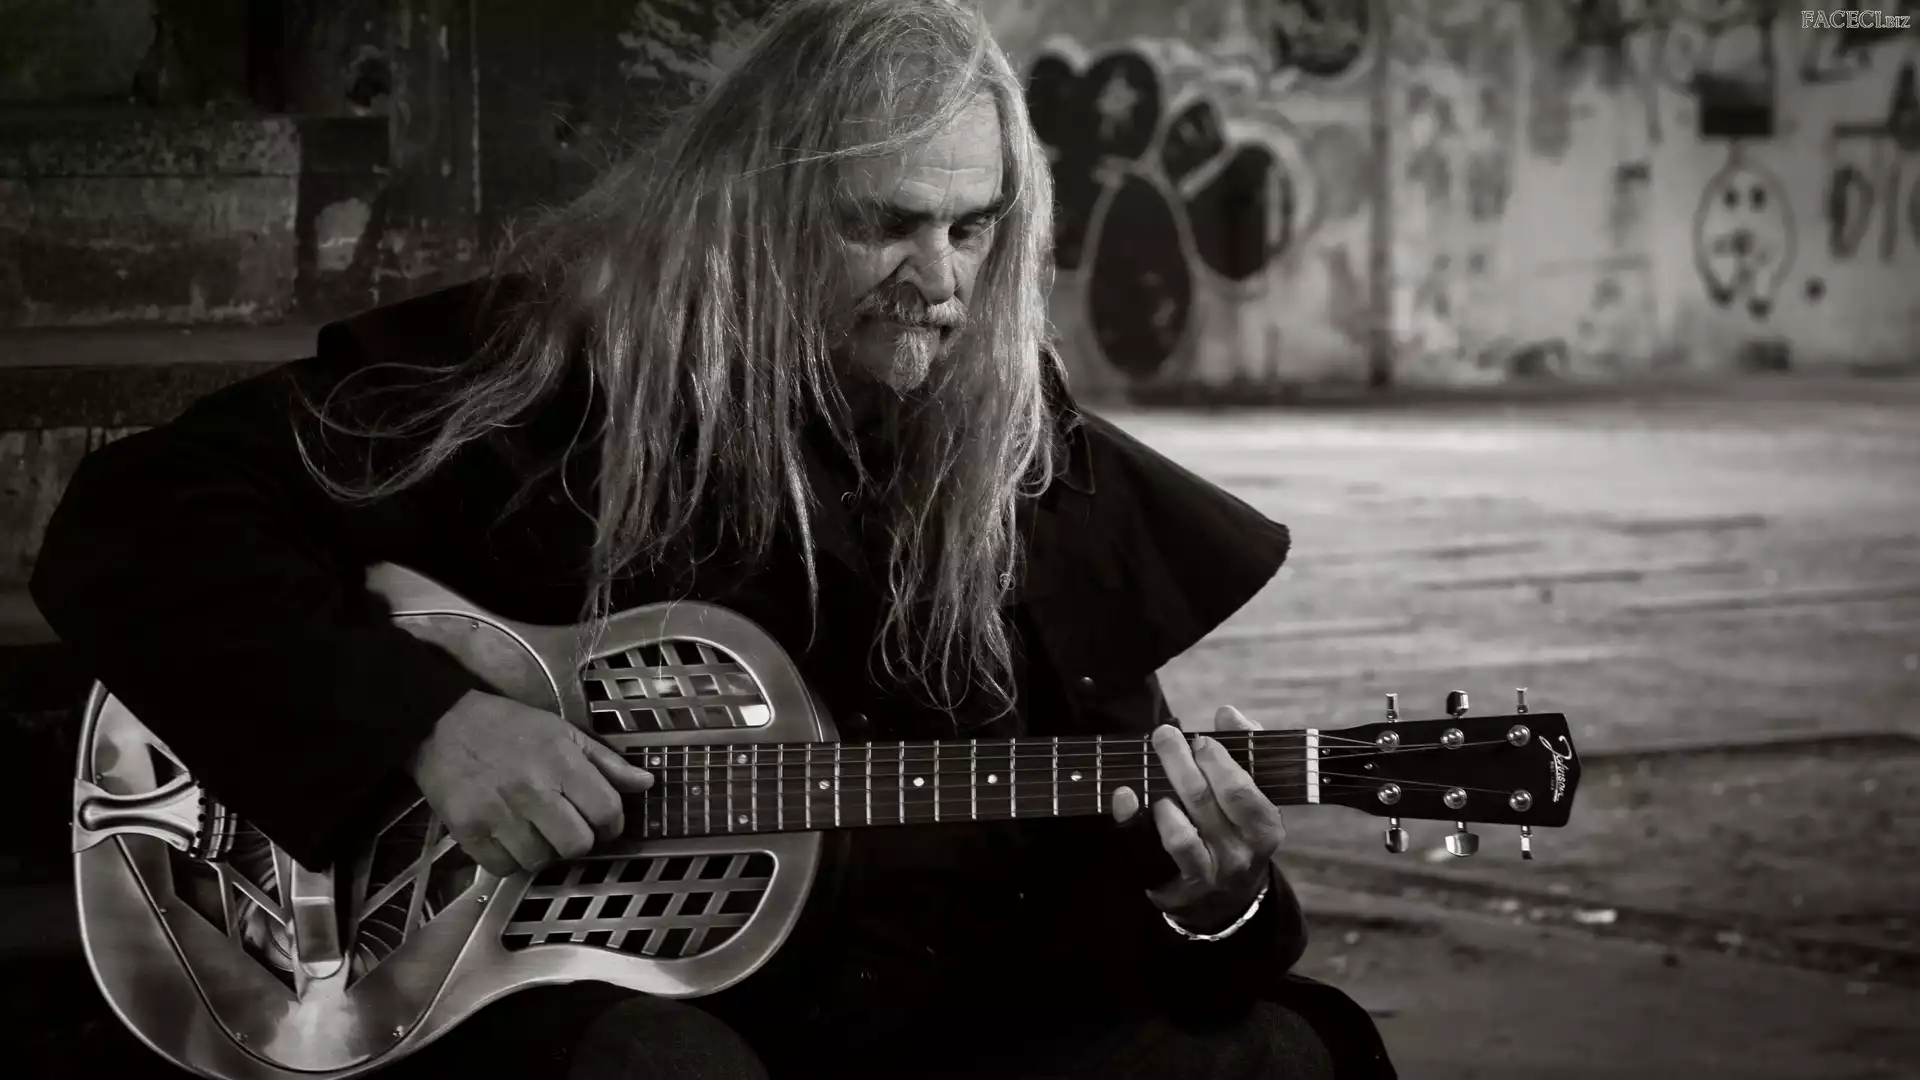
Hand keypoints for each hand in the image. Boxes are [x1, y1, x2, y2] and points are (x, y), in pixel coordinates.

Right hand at [408, 689, 653, 876]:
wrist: (443, 724)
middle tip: (568, 828)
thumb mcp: (563, 732)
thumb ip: (606, 762)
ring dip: (543, 851)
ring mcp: (498, 813)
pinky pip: (503, 868)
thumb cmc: (508, 727)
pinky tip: (510, 838)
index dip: (612, 824)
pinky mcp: (468, 831)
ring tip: (535, 830)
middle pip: (577, 844)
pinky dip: (511, 860)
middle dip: (579, 840)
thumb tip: (646, 783)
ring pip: (540, 861)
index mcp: (560, 761)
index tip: (603, 823)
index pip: (606, 811)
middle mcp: (531, 789)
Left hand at [1110, 706, 1284, 932]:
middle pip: (1205, 802)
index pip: (1241, 790)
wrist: (1226, 899)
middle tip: (1164, 735)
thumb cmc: (1238, 830)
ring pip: (1180, 833)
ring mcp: (1208, 874)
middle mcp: (1239, 854)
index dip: (1218, 761)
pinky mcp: (1177, 886)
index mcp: (1265, 828)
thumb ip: (1246, 750)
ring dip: (1162, 794)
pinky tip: (1125, 798)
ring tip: (1150, 769)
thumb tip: (1228, 713)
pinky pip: (1152, 853)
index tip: (1200, 738)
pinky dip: (1135, 821)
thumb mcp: (1254, 795)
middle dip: (1180, 762)